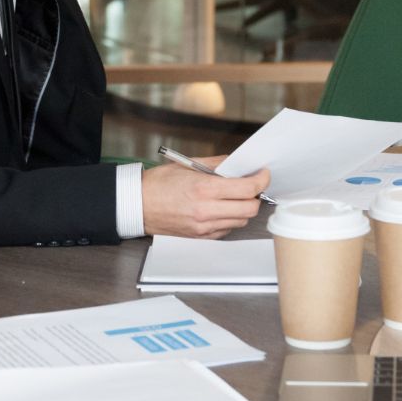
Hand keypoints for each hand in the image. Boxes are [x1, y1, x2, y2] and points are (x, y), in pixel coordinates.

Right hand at [142, 164, 269, 238]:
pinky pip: (227, 229)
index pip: (246, 189)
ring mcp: (204, 226)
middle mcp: (206, 210)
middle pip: (250, 209)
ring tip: (236, 196)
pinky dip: (231, 218)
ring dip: (244, 208)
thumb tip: (236, 164)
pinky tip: (222, 208)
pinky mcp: (201, 236)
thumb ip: (216, 164)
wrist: (138, 205)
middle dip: (256, 195)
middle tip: (252, 185)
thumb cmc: (158, 184)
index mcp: (204, 189)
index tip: (263, 174)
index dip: (261, 180)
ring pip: (241, 221)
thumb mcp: (187, 164)